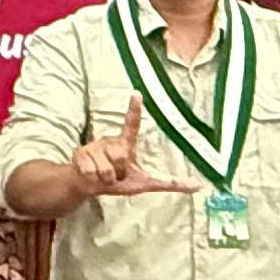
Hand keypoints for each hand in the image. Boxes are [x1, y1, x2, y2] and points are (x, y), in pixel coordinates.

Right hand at [69, 100, 191, 201]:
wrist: (85, 186)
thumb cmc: (117, 182)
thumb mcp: (145, 183)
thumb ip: (169, 184)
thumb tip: (199, 185)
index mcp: (126, 144)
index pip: (131, 124)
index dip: (134, 110)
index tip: (137, 93)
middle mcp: (110, 141)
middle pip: (122, 156)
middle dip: (120, 173)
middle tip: (116, 175)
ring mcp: (94, 147)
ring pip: (107, 168)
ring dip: (107, 179)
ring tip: (103, 177)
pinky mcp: (80, 155)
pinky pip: (92, 172)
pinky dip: (94, 180)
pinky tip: (91, 176)